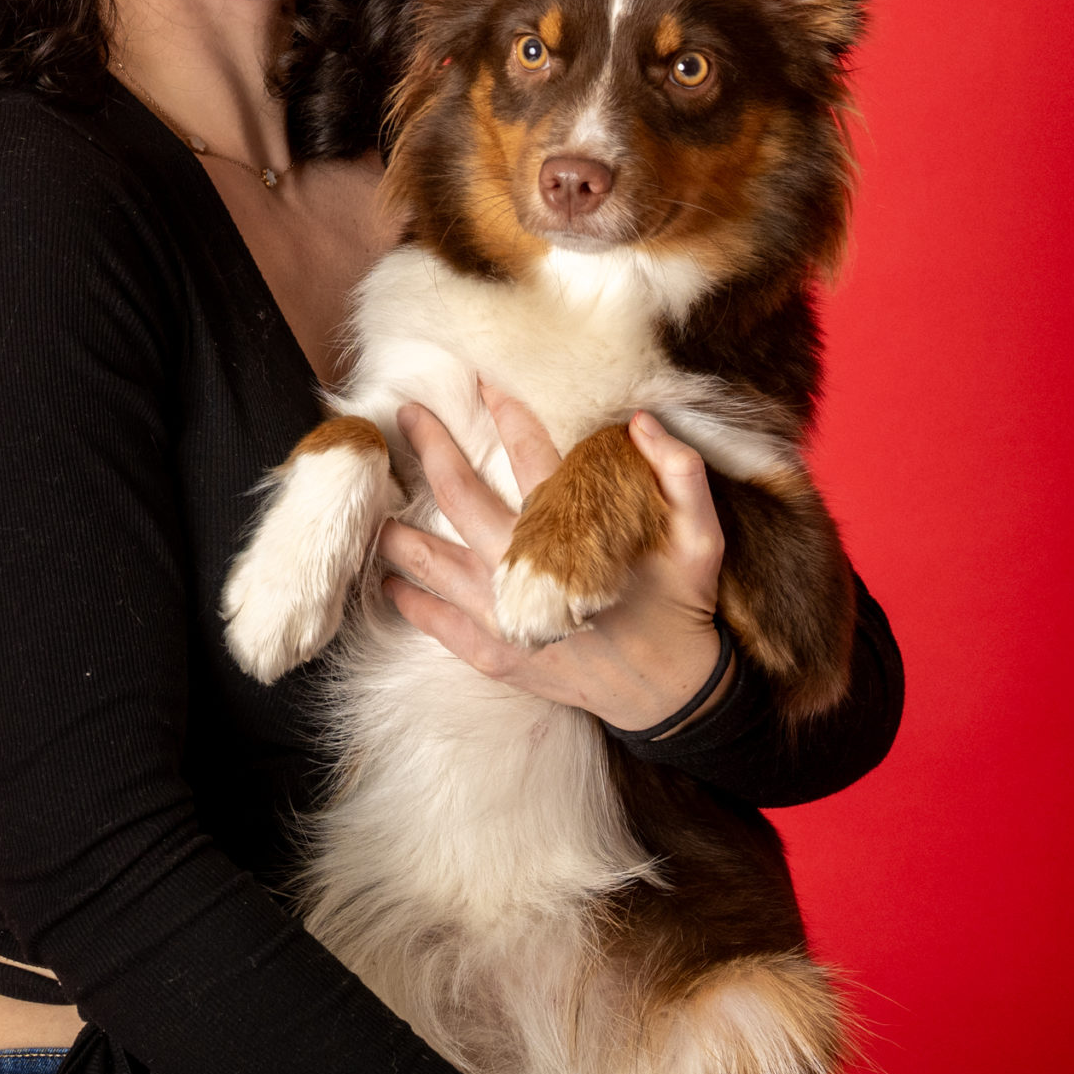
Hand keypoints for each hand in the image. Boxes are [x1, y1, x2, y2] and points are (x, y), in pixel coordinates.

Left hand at [373, 383, 733, 736]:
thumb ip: (680, 474)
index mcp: (571, 532)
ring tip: (372, 505)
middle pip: (460, 496)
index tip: (480, 379)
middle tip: (405, 415)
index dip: (505, 410)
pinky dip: (410, 602)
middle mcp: (525, 570)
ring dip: (400, 530)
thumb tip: (640, 421)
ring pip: (434, 561)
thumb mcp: (701, 539)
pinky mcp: (497, 654)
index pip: (527, 452)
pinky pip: (439, 624)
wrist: (670, 694)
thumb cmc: (681, 607)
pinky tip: (389, 583)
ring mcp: (506, 614)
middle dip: (431, 449)